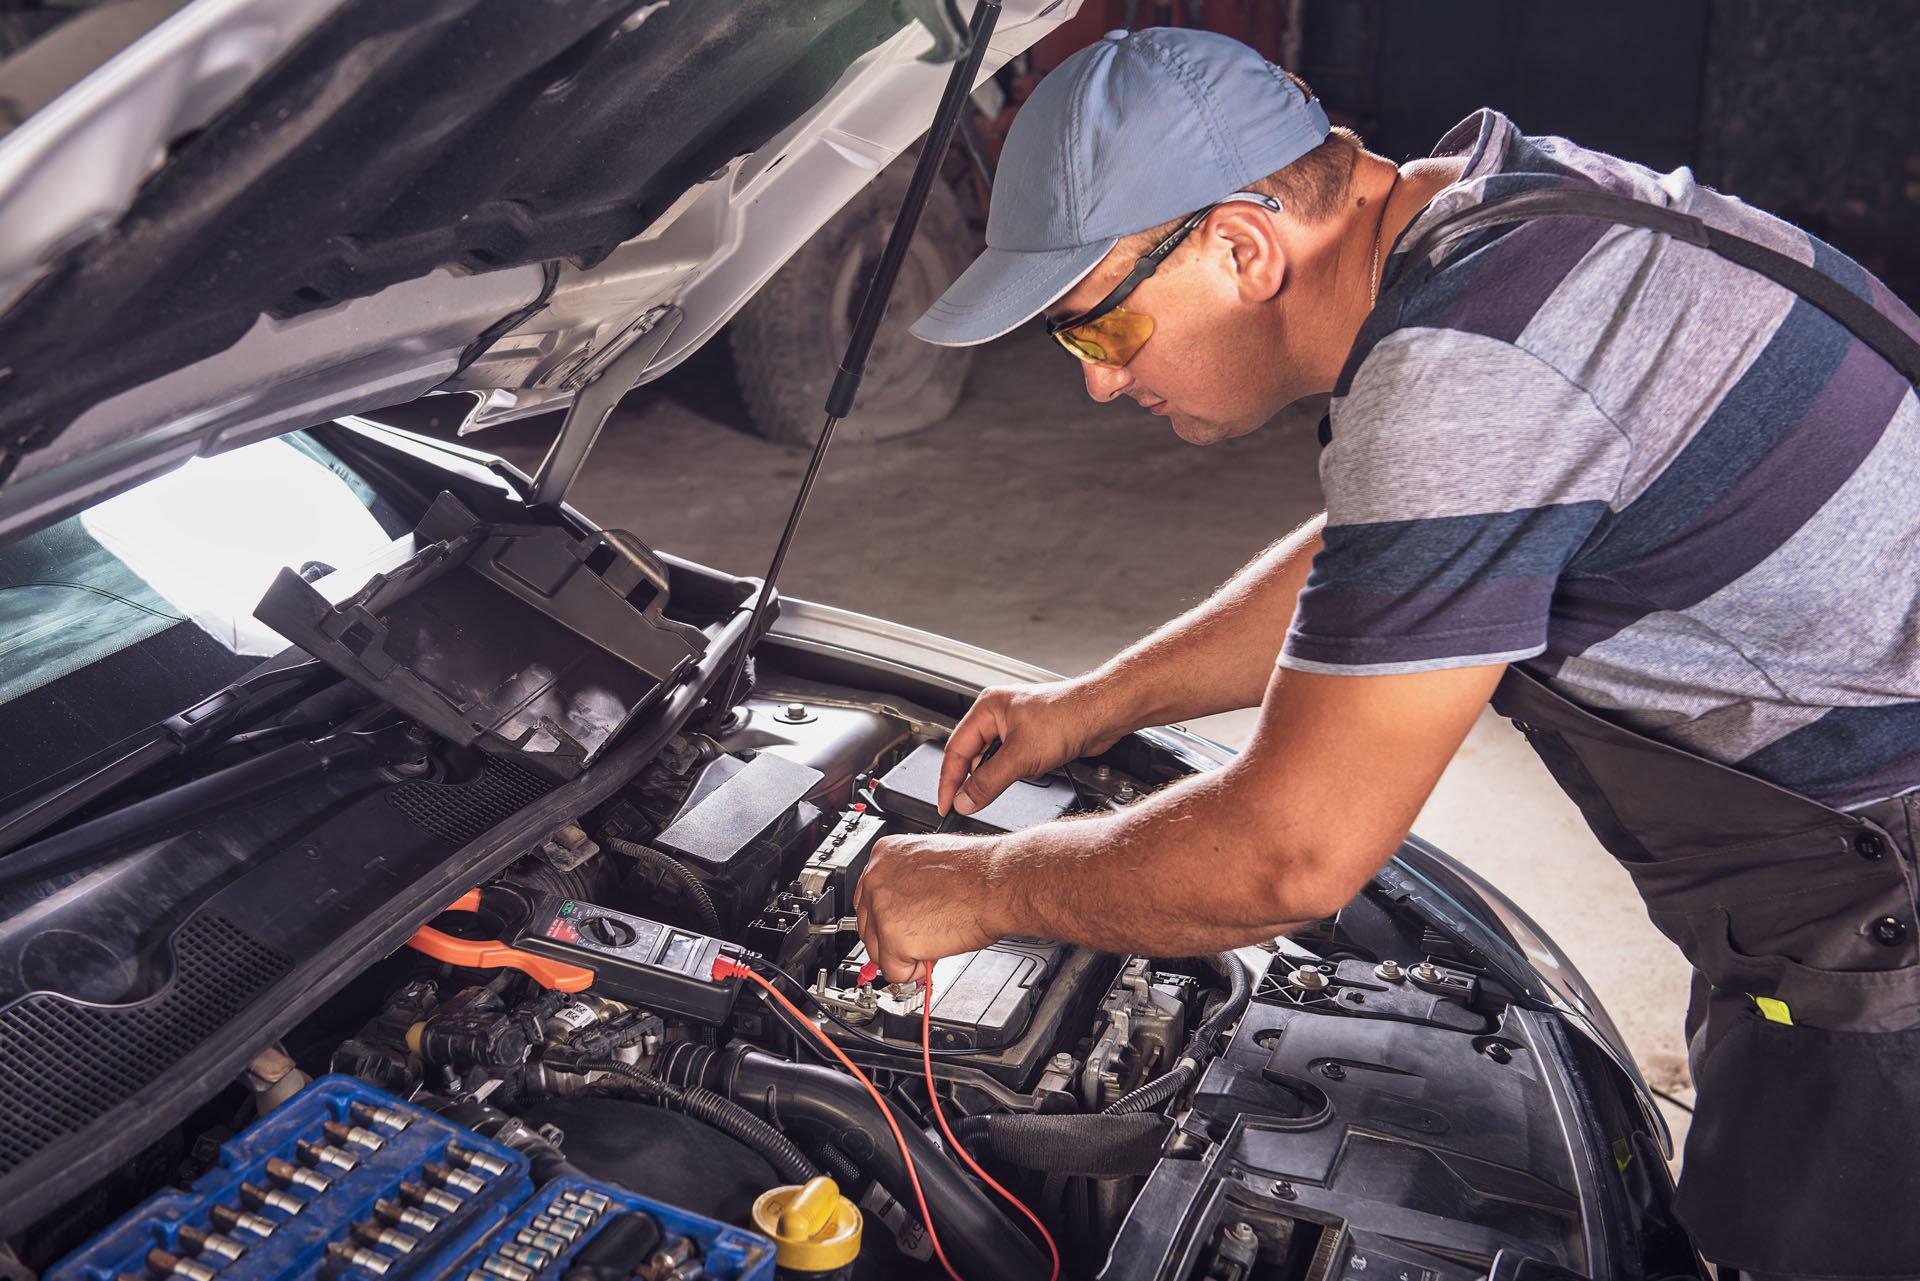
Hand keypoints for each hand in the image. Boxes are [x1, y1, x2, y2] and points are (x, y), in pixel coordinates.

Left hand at [853, 832, 1005, 983]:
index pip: (869, 898)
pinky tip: (932, 955)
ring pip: (878, 952)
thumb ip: (910, 886)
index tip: (902, 926)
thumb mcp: (932, 865)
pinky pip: (894, 971)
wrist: (997, 882)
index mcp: (884, 855)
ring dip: (904, 956)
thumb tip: (907, 911)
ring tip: (932, 943)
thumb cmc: (980, 873)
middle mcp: (876, 879)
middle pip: (868, 926)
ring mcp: (881, 908)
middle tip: (921, 939)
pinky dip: (913, 972)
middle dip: (894, 940)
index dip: (889, 918)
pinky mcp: (893, 937)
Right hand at [939, 678, 1127, 816]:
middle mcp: (998, 715)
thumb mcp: (1021, 756)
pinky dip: (1021, 771)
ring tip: (1022, 772)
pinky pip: (1014, 762)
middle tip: (976, 802)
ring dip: (1004, 774)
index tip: (946, 805)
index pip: (955, 750)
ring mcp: (1015, 726)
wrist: (1103, 714)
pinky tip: (1036, 768)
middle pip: (973, 757)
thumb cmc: (1068, 715)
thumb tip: (965, 800)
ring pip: (995, 761)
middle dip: (979, 779)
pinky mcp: (1032, 738)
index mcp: (987, 708)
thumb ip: (988, 782)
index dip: (949, 781)